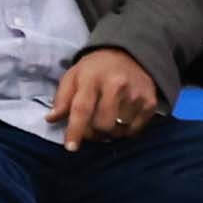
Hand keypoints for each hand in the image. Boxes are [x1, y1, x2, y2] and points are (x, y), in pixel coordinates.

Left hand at [48, 47, 167, 143]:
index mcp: (92, 78)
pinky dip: (125, 131)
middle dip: (93, 132)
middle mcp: (116, 85)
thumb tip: (51, 119)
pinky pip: (134, 130)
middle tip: (89, 128)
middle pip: (103, 124)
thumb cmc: (96, 69)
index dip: (75, 130)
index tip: (71, 147)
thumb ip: (62, 97)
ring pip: (119, 130)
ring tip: (106, 119)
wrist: (131, 55)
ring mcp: (136, 95)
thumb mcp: (73, 75)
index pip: (82, 108)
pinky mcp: (150, 103)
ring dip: (109, 132)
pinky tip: (121, 118)